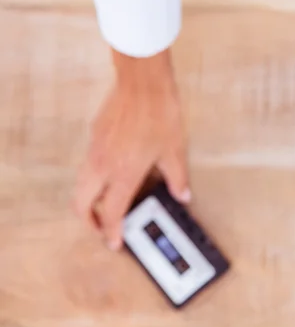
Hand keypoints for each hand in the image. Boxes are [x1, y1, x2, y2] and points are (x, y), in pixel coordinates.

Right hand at [73, 49, 189, 249]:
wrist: (143, 83)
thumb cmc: (160, 114)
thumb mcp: (174, 151)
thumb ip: (177, 178)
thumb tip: (182, 194)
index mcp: (124, 174)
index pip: (111, 214)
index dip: (111, 232)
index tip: (114, 243)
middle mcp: (104, 166)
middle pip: (80, 204)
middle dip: (88, 221)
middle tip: (101, 227)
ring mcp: (95, 150)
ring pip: (80, 184)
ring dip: (87, 200)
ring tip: (104, 203)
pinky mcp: (94, 135)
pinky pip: (87, 164)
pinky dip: (92, 178)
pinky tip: (110, 172)